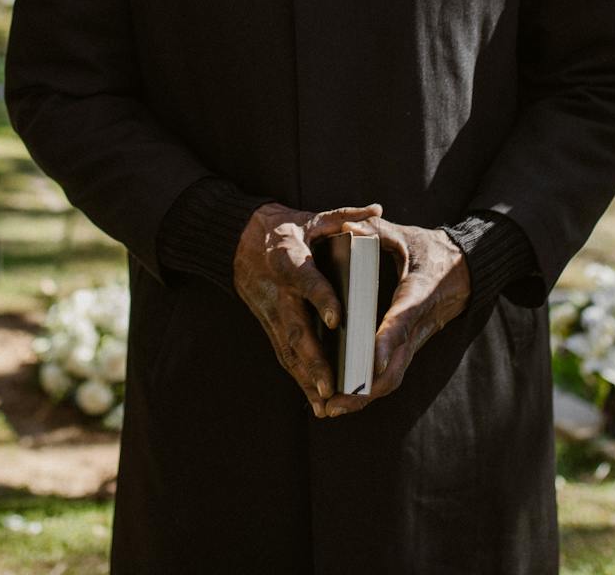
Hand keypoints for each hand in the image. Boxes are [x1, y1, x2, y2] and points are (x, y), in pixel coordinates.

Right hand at [233, 201, 382, 417]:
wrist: (237, 241)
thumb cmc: (284, 228)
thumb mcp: (311, 215)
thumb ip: (344, 216)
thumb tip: (377, 211)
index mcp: (287, 257)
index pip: (305, 279)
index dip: (321, 297)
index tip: (339, 317)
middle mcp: (277, 290)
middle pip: (295, 327)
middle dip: (313, 359)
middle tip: (331, 384)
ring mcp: (270, 312)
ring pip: (288, 348)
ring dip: (306, 378)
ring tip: (327, 403)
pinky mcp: (269, 325)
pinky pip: (284, 354)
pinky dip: (299, 379)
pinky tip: (316, 401)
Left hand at [322, 219, 469, 416]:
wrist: (467, 269)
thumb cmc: (431, 249)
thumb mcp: (407, 235)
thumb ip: (378, 231)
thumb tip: (350, 227)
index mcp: (419, 292)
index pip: (403, 319)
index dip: (387, 341)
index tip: (370, 360)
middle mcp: (419, 323)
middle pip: (396, 363)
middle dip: (366, 386)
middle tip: (335, 401)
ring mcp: (416, 338)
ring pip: (393, 375)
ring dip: (365, 396)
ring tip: (331, 408)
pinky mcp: (410, 345)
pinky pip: (391, 372)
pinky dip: (370, 388)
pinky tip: (344, 399)